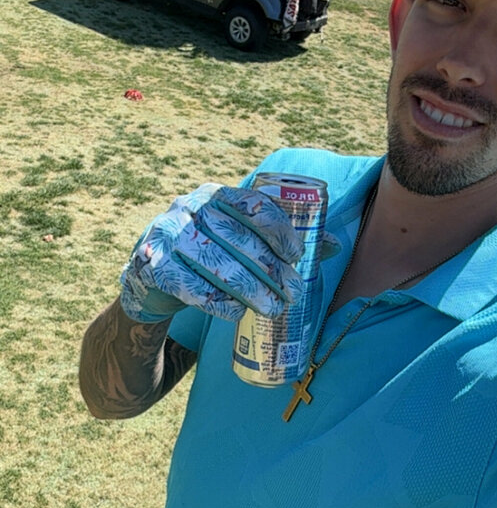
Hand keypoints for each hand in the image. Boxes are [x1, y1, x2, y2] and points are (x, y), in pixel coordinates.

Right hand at [119, 183, 337, 323]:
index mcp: (215, 194)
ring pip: (217, 264)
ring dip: (250, 290)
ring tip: (274, 308)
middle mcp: (189, 207)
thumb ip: (281, 239)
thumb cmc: (208, 255)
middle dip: (271, 269)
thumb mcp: (239, 240)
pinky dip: (217, 302)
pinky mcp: (153, 264)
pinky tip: (237, 312)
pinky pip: (191, 286)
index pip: (253, 204)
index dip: (280, 230)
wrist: (151, 278)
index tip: (298, 255)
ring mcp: (167, 234)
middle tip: (294, 293)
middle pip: (238, 239)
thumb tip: (333, 245)